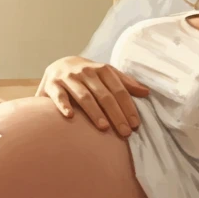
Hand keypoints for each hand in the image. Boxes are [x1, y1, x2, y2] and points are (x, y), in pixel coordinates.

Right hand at [35, 56, 150, 137]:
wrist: (58, 65)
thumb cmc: (87, 75)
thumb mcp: (106, 75)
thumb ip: (125, 83)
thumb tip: (146, 92)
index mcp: (102, 69)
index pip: (118, 90)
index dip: (128, 107)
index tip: (135, 124)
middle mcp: (85, 72)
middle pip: (104, 95)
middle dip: (116, 114)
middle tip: (124, 132)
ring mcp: (68, 78)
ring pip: (84, 96)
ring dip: (94, 112)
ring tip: (104, 127)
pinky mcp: (52, 85)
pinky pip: (59, 96)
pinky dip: (64, 105)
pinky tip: (70, 115)